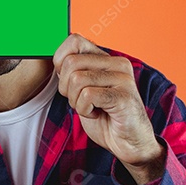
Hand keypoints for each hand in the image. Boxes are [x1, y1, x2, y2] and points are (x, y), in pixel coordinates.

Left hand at [53, 34, 164, 179]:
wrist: (130, 143)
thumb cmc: (106, 118)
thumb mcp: (85, 90)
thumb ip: (74, 72)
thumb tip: (55, 60)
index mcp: (108, 59)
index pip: (74, 41)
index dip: (60, 62)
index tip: (67, 82)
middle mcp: (118, 64)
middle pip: (71, 63)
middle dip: (66, 87)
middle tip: (79, 101)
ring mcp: (123, 79)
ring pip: (77, 79)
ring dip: (76, 101)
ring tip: (90, 108)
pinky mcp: (124, 97)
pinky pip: (87, 95)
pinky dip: (84, 109)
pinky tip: (97, 114)